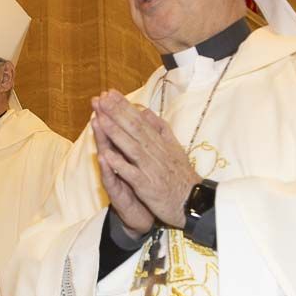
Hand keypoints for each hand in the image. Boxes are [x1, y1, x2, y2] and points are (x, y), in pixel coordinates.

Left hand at [92, 90, 200, 228]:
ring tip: (100, 119)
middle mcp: (156, 152)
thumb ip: (160, 130)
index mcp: (160, 143)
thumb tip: (146, 111)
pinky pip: (132, 173)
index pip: (139, 120)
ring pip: (131, 147)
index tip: (110, 93)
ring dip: (115, 133)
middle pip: (134, 129)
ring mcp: (151, 169)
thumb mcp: (175, 148)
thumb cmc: (182, 177)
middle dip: (116, 113)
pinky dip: (120, 164)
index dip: (124, 106)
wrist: (195, 203)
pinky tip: (106, 155)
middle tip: (101, 98)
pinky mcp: (148, 186)